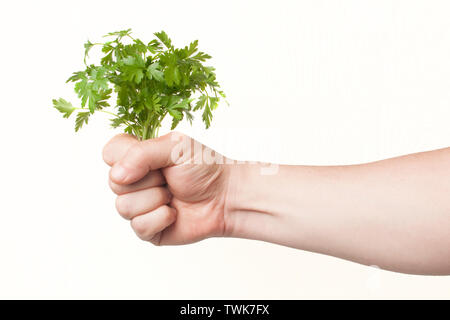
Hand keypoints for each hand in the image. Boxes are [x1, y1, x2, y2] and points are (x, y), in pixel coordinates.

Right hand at [102, 132, 231, 244]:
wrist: (226, 196)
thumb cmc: (204, 168)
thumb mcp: (175, 146)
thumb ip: (141, 154)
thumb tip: (117, 176)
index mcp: (138, 157)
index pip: (110, 153)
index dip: (125, 157)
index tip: (150, 160)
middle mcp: (135, 181)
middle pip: (114, 183)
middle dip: (148, 180)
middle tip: (169, 178)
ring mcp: (140, 206)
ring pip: (124, 207)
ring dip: (155, 199)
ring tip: (173, 195)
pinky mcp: (148, 229)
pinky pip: (138, 226)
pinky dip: (161, 218)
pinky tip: (174, 213)